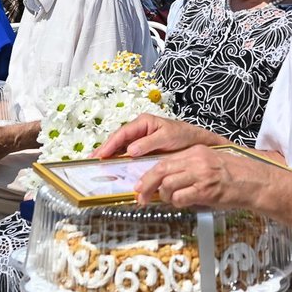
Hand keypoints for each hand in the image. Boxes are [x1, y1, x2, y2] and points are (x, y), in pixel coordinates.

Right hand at [92, 114, 221, 159]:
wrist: (198, 144)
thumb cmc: (184, 136)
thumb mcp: (168, 136)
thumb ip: (149, 143)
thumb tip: (130, 150)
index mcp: (144, 122)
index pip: (122, 133)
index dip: (110, 144)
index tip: (101, 154)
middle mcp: (140, 131)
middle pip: (118, 140)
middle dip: (105, 150)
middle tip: (93, 160)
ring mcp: (141, 141)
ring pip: (122, 148)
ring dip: (110, 156)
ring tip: (98, 165)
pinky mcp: (144, 151)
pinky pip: (129, 156)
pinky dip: (121, 161)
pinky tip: (114, 168)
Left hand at [134, 145, 274, 207]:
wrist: (253, 181)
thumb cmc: (231, 175)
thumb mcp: (207, 163)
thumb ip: (187, 168)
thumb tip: (164, 181)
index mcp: (195, 152)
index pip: (164, 161)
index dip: (148, 174)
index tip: (140, 185)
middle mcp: (196, 161)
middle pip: (161, 171)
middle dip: (147, 185)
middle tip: (142, 197)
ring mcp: (201, 175)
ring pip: (169, 185)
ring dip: (165, 197)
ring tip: (172, 200)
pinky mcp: (206, 190)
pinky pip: (182, 198)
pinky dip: (178, 203)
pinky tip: (184, 203)